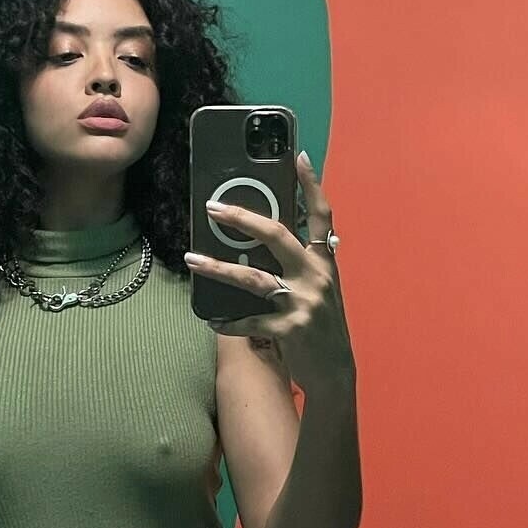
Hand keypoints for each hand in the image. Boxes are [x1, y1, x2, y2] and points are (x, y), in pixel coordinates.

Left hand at [183, 149, 354, 396]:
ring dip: (218, 268)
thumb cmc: (321, 325)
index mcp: (324, 263)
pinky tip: (211, 320)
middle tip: (213, 208)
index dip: (311, 185)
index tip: (298, 155)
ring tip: (192, 258)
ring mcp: (303, 303)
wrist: (336, 372)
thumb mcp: (319, 289)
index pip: (321, 216)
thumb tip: (259, 239)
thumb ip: (299, 264)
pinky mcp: (289, 330)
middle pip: (277, 236)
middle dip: (242, 218)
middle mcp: (316, 277)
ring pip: (252, 278)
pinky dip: (227, 322)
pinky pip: (248, 321)